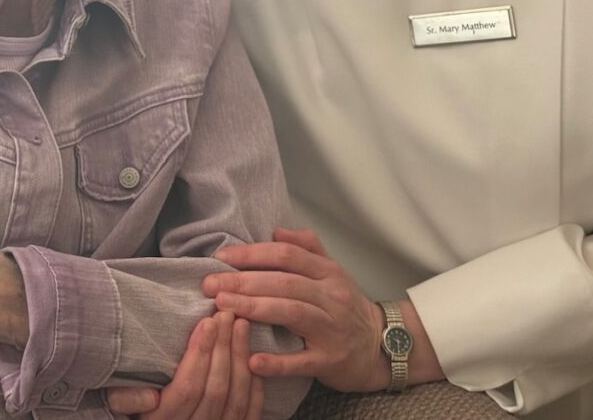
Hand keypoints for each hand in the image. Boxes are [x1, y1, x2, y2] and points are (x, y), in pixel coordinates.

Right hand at [106, 311, 263, 418]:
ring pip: (235, 400)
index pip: (187, 389)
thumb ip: (126, 397)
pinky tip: (252, 356)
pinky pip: (250, 413)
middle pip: (214, 390)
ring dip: (240, 359)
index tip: (208, 322)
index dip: (200, 354)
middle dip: (223, 348)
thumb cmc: (133, 403)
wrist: (158, 418)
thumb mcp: (118, 398)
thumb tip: (150, 396)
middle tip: (226, 315)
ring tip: (241, 325)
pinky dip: (254, 384)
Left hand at [202, 227, 387, 391]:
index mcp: (328, 272)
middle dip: (243, 281)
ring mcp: (332, 329)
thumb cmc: (347, 305)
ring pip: (290, 313)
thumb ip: (307, 247)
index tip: (222, 258)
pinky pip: (301, 361)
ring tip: (222, 307)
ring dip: (253, 309)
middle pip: (283, 283)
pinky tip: (252, 360)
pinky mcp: (330, 361)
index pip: (286, 256)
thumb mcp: (333, 270)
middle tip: (210, 284)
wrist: (382, 346)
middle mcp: (331, 297)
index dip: (252, 255)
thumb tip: (276, 232)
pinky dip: (276, 362)